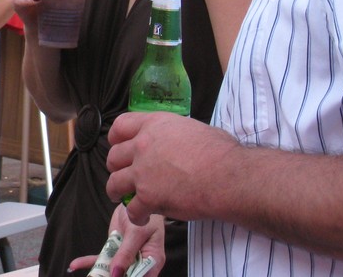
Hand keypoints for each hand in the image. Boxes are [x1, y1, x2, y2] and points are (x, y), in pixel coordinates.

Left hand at [67, 206, 165, 276]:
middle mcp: (140, 263)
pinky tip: (75, 265)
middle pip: (124, 275)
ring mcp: (125, 257)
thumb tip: (115, 274)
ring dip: (95, 272)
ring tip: (77, 269)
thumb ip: (126, 254)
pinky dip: (88, 261)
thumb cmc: (146, 215)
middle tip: (94, 276)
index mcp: (152, 261)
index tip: (113, 276)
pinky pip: (101, 259)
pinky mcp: (114, 250)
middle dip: (109, 276)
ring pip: (109, 270)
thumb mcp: (136, 233)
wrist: (137, 199)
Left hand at [106, 112, 237, 225]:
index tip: (118, 147)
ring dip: (117, 192)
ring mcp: (143, 172)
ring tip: (122, 197)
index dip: (116, 139)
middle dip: (116, 168)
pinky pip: (131, 209)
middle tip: (124, 175)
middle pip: (113, 156)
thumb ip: (172, 134)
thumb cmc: (220, 152)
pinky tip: (143, 217)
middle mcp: (143, 145)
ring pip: (114, 183)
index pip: (120, 126)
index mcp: (153, 125)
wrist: (229, 176)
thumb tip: (175, 142)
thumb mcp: (190, 128)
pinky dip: (136, 215)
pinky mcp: (148, 197)